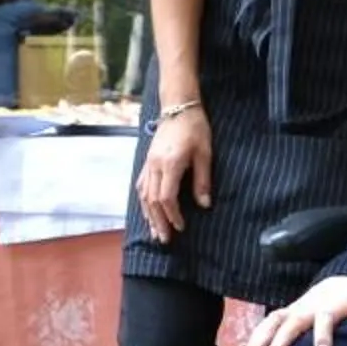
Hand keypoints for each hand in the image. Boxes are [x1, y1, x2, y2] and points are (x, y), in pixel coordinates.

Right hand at [135, 104, 212, 241]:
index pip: (166, 198)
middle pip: (152, 201)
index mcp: (170, 164)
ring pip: (144, 195)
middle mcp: (155, 165)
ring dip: (149, 215)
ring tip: (154, 231)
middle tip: (164, 239)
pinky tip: (147, 211)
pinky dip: (144, 202)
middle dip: (158, 222)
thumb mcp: (205, 153)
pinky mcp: (147, 160)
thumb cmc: (195, 127)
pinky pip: (141, 185)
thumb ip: (203, 180)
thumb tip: (204, 205)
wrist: (179, 106)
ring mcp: (148, 163)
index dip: (173, 215)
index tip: (181, 227)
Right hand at [249, 276, 346, 345]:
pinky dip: (259, 333)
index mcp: (330, 306)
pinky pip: (270, 321)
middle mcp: (309, 308)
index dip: (323, 335)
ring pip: (277, 318)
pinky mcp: (287, 315)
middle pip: (295, 320)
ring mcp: (295, 310)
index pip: (325, 319)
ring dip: (264, 333)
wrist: (338, 284)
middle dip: (285, 335)